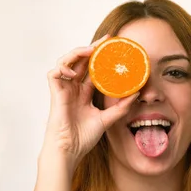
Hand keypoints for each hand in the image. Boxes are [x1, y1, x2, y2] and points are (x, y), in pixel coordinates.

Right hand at [43, 35, 138, 168]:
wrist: (70, 150)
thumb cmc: (83, 138)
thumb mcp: (107, 119)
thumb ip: (120, 107)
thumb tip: (137, 93)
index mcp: (83, 94)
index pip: (92, 70)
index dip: (101, 58)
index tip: (114, 48)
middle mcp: (73, 89)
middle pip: (80, 61)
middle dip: (92, 48)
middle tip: (107, 40)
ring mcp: (63, 90)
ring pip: (66, 62)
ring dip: (78, 53)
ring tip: (92, 50)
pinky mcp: (55, 93)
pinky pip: (54, 73)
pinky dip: (63, 67)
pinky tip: (74, 71)